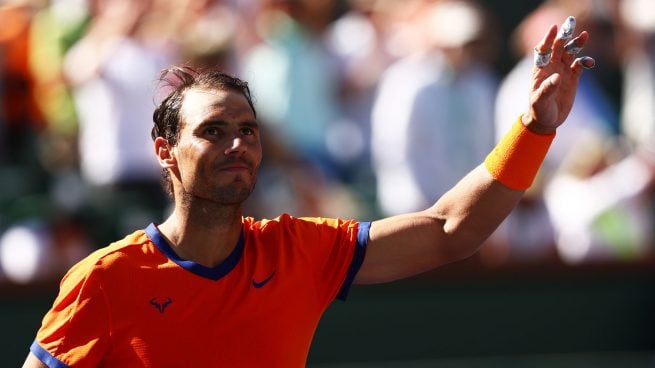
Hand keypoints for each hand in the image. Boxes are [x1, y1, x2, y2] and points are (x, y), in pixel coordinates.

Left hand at [523, 16, 594, 134]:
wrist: (546, 121)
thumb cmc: (538, 110)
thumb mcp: (539, 101)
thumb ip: (547, 89)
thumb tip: (557, 77)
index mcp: (540, 70)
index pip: (543, 50)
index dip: (548, 39)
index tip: (553, 28)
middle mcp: (552, 67)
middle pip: (558, 47)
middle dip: (564, 35)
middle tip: (571, 23)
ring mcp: (563, 71)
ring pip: (570, 53)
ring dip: (577, 44)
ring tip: (584, 35)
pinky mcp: (573, 78)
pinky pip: (580, 65)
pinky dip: (585, 61)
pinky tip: (589, 62)